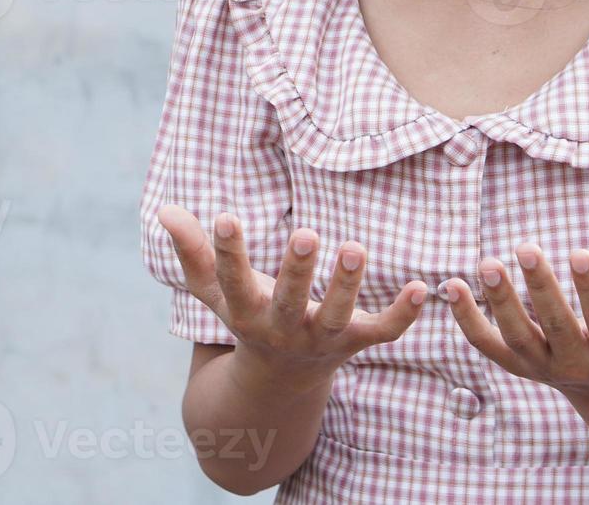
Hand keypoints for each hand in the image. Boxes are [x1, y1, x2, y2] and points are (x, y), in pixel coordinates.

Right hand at [156, 204, 428, 392]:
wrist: (280, 379)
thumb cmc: (245, 315)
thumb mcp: (214, 290)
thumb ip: (192, 251)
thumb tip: (166, 209)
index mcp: (246, 312)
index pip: (233, 281)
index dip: (228, 252)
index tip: (226, 216)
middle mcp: (283, 329)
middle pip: (290, 302)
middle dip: (298, 271)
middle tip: (306, 233)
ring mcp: (322, 338)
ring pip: (337, 316)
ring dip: (348, 285)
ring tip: (357, 247)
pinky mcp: (356, 342)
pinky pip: (383, 332)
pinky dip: (404, 314)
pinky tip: (422, 287)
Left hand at [440, 244, 588, 401]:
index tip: (581, 251)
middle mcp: (577, 364)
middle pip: (555, 327)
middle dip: (540, 288)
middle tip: (526, 246)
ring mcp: (542, 367)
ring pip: (516, 338)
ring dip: (498, 301)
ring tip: (487, 262)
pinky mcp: (514, 364)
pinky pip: (485, 344)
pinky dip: (465, 318)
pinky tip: (450, 285)